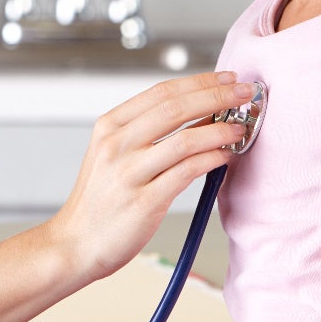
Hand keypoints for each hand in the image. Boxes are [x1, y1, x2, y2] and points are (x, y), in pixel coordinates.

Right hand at [45, 71, 253, 282]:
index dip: (199, 82)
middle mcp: (116, 144)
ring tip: (240, 128)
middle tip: (244, 92)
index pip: (161, 92)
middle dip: (217, 96)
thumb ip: (147, 132)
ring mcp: (129, 173)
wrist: (76, 243)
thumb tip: (200, 113)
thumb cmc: (100, 201)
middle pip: (175, 108)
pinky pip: (186, 173)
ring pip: (185, 140)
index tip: (227, 78)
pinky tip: (225, 156)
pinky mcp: (144, 202)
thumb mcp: (112, 155)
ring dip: (220, 130)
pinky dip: (211, 160)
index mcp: (109, 126)